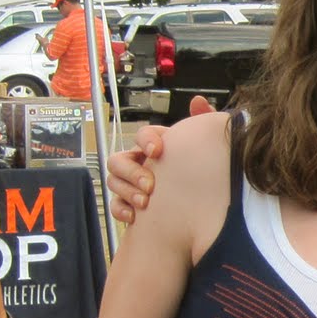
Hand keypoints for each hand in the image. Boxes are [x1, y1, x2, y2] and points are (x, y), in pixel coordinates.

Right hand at [107, 98, 214, 223]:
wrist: (195, 205)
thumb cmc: (196, 172)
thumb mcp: (203, 147)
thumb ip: (202, 123)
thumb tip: (199, 102)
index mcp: (155, 147)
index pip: (141, 135)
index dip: (146, 140)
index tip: (157, 150)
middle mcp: (139, 163)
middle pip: (118, 159)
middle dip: (132, 171)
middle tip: (150, 184)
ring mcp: (131, 183)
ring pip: (113, 180)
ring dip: (127, 191)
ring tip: (145, 202)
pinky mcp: (129, 204)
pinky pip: (115, 205)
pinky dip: (121, 209)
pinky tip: (135, 215)